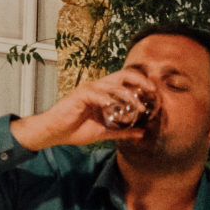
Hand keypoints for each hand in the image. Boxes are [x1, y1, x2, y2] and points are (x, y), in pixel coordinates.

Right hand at [13, 70, 153, 149]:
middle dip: (140, 80)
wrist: (54, 133)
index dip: (141, 83)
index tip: (155, 93)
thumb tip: (142, 133)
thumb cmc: (76, 130)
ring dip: (129, 96)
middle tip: (153, 90)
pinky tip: (113, 107)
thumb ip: (123, 132)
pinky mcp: (80, 95)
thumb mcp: (104, 133)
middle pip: (123, 75)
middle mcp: (98, 88)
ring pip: (114, 86)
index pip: (125, 81)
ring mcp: (89, 90)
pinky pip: (97, 94)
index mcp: (104, 93)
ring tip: (139, 108)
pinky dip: (108, 100)